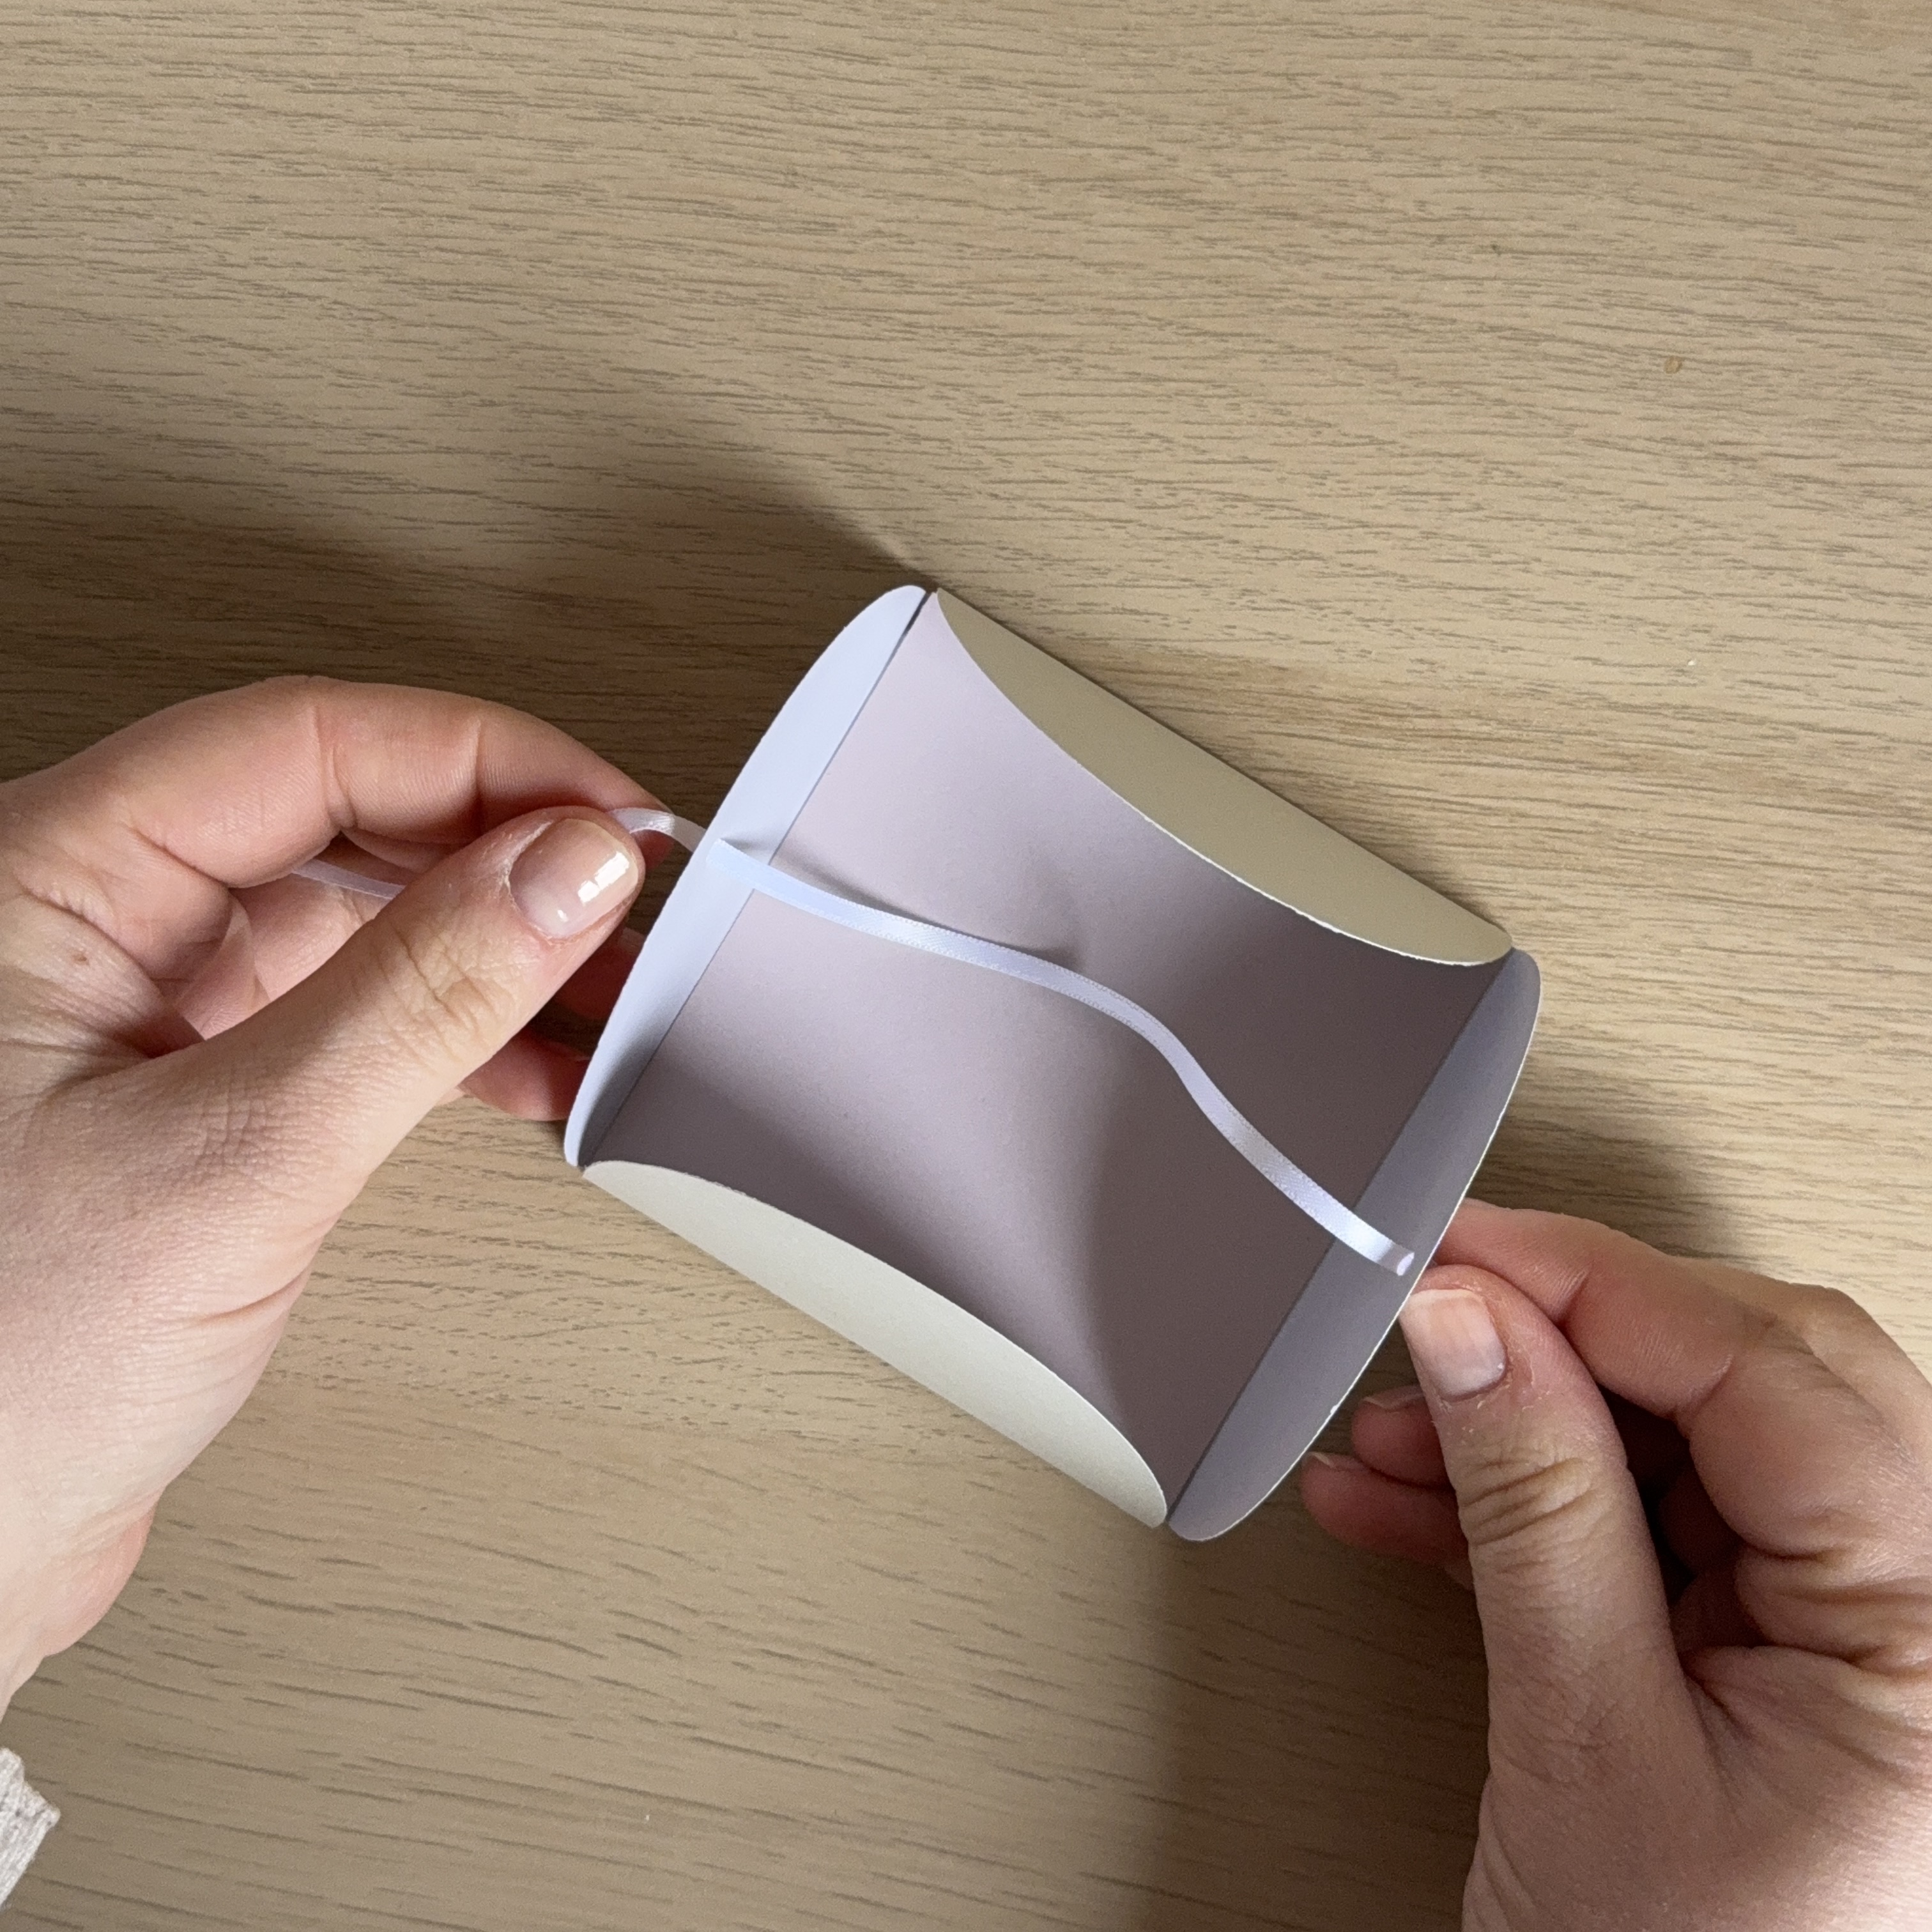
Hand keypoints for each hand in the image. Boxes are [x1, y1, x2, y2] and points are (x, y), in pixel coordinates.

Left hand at [0, 678, 658, 1710]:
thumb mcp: (238, 1156)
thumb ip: (416, 997)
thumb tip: (565, 865)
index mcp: (53, 875)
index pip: (307, 741)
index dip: (482, 761)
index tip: (612, 818)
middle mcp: (96, 915)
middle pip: (342, 810)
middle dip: (502, 853)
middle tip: (631, 906)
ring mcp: (144, 1001)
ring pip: (357, 912)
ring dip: (493, 947)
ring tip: (612, 995)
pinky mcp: (189, 1084)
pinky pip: (349, 1009)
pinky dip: (453, 1032)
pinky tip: (539, 1068)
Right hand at [1301, 1201, 1931, 1929]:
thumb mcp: (1588, 1738)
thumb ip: (1532, 1503)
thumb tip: (1467, 1323)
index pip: (1767, 1368)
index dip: (1595, 1283)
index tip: (1458, 1252)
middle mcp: (1931, 1607)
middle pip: (1746, 1375)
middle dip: (1565, 1340)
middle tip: (1430, 1320)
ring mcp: (1861, 1629)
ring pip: (1692, 1441)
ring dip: (1529, 1423)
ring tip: (1391, 1438)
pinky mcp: (1784, 1651)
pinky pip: (1661, 1522)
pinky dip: (1536, 1503)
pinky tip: (1414, 1502)